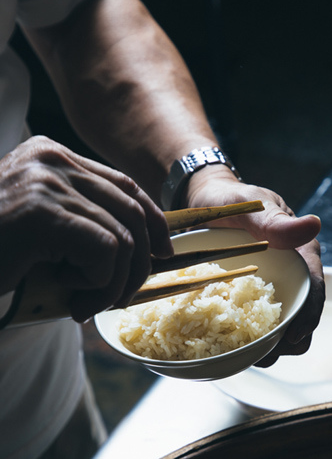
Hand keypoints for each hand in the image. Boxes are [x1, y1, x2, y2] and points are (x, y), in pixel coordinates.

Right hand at [0, 136, 170, 320]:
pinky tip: (71, 297)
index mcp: (49, 154)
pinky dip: (98, 284)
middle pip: (131, 211)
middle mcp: (51, 159)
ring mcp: (47, 183)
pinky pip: (106, 252)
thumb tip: (147, 243)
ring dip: (112, 284)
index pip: (124, 185)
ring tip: (85, 305)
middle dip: (140, 262)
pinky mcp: (45, 213)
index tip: (163, 253)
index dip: (153, 221)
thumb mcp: (41, 224)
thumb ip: (81, 216)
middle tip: (122, 297)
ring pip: (122, 239)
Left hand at [183, 166, 324, 364]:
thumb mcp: (250, 206)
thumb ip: (275, 221)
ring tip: (246, 356)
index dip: (309, 317)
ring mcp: (274, 290)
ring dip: (269, 346)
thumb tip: (314, 225)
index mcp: (301, 255)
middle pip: (303, 317)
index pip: (315, 291)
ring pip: (282, 328)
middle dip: (289, 342)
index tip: (292, 338)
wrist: (202, 201)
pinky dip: (248, 339)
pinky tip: (229, 346)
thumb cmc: (229, 200)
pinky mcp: (253, 299)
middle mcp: (293, 276)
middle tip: (264, 355)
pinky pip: (257, 326)